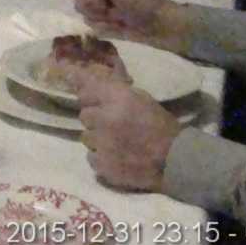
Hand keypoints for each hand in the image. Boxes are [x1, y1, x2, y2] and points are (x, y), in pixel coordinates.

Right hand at [58, 0, 187, 53]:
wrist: (158, 25)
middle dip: (86, 1)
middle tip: (102, 5)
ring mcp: (99, 1)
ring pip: (80, 8)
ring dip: (96, 14)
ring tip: (114, 16)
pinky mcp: (102, 19)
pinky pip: (89, 22)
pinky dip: (102, 25)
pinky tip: (116, 24)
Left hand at [75, 74, 180, 190]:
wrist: (175, 161)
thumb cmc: (162, 126)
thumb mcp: (142, 99)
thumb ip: (117, 90)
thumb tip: (93, 79)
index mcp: (117, 99)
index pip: (85, 88)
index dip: (84, 90)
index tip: (70, 80)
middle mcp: (105, 119)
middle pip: (84, 115)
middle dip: (96, 118)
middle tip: (112, 123)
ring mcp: (101, 144)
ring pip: (86, 137)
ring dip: (98, 138)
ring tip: (117, 143)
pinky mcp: (102, 165)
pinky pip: (91, 157)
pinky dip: (102, 158)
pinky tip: (117, 158)